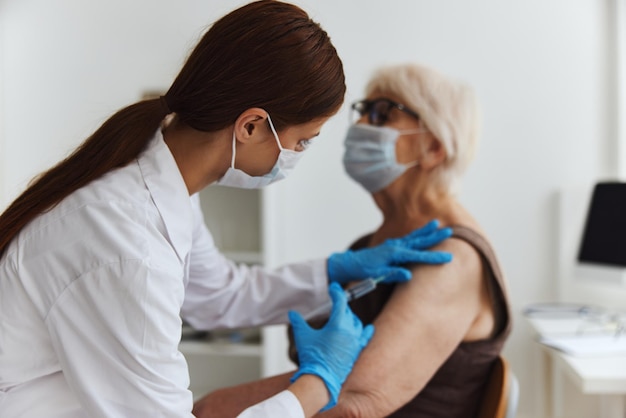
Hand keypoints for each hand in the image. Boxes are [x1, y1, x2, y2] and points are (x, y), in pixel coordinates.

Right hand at [289, 283, 373, 410]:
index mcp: (338, 324)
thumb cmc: (312, 357)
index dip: (336, 292)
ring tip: (341, 317)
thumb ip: (298, 322)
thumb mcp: (303, 336)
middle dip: (340, 306)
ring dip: (349, 317)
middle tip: (333, 303)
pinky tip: (369, 328)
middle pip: (348, 311)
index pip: (340, 302)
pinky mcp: (356, 351)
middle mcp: (349, 331)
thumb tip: (292, 313)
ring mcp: (355, 341)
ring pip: (356, 322)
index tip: (333, 287)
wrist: (321, 379)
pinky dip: (366, 331)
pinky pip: (364, 337)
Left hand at [327, 219, 452, 283]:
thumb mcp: (377, 275)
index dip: (434, 257)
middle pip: (419, 241)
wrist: (351, 264)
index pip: (418, 256)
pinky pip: (407, 239)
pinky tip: (421, 232)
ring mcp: (393, 245)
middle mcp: (395, 246)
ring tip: (436, 223)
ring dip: (425, 231)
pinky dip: (416, 235)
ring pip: (413, 237)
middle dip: (434, 237)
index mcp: (394, 254)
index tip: (448, 257)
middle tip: (449, 231)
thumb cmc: (364, 271)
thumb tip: (409, 275)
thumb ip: (393, 274)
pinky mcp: (391, 246)